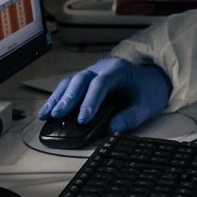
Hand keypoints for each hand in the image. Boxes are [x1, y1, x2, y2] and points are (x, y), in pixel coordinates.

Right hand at [37, 57, 171, 133]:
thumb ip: (131, 117)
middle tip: (58, 115)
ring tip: (45, 115)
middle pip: (80, 79)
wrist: (151, 79)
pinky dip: (58, 98)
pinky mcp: (86, 80)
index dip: (90, 101)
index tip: (83, 119)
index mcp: (119, 70)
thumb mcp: (147, 106)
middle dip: (68, 98)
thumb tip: (111, 129)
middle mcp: (102, 67)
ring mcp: (92, 72)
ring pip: (70, 82)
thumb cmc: (148, 91)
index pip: (101, 83)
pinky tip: (48, 111)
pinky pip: (69, 87)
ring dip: (57, 98)